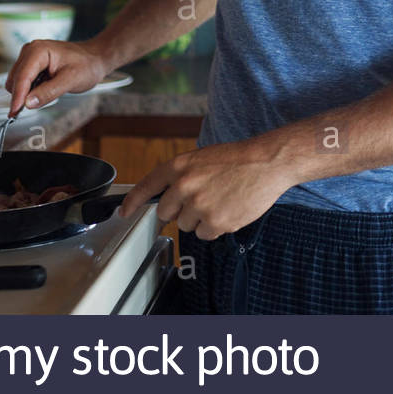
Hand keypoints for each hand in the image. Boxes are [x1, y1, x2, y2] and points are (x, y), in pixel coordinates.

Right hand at [4, 39, 109, 116]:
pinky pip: (23, 82)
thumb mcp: (71, 80)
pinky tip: (45, 89)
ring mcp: (29, 57)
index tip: (15, 112)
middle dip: (22, 95)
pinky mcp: (31, 65)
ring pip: (17, 82)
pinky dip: (30, 90)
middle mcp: (30, 51)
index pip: (22, 76)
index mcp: (38, 51)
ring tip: (49, 91)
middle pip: (15, 79)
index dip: (17, 96)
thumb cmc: (87, 65)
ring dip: (26, 93)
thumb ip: (48, 92)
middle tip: (37, 105)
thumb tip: (28, 103)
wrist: (95, 59)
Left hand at [117, 140, 296, 240]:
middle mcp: (185, 186)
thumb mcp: (203, 158)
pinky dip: (216, 227)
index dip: (132, 202)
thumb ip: (182, 176)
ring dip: (201, 219)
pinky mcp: (215, 222)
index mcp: (179, 167)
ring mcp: (199, 206)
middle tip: (201, 200)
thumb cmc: (239, 159)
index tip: (124, 212)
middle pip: (166, 213)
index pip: (146, 187)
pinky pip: (205, 234)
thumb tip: (168, 198)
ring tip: (221, 201)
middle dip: (179, 211)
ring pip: (187, 225)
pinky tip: (229, 210)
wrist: (267, 163)